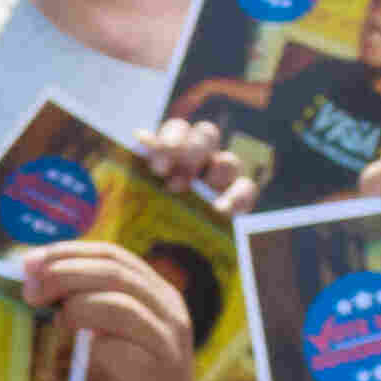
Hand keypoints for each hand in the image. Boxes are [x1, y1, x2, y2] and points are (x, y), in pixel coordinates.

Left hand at [20, 239, 197, 380]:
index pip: (111, 254)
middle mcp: (169, 308)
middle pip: (113, 268)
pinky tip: (68, 338)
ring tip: (41, 308)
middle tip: (27, 284)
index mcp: (155, 294)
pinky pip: (120, 335)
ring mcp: (169, 336)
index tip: (28, 262)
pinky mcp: (161, 366)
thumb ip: (77, 307)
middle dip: (63, 269)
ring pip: (118, 295)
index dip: (68, 252)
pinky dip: (89, 329)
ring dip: (72, 296)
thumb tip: (30, 277)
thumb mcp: (94, 338)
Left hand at [134, 116, 256, 219]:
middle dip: (192, 152)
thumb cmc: (143, 215)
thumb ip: (135, 164)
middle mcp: (200, 157)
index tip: (158, 167)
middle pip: (207, 135)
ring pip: (229, 161)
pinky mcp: (238, 199)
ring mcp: (221, 176)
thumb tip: (140, 135)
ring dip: (214, 176)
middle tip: (175, 183)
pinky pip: (246, 188)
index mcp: (174, 149)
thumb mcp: (134, 190)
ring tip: (196, 198)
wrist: (159, 251)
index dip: (171, 140)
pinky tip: (221, 211)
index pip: (179, 128)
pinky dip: (237, 197)